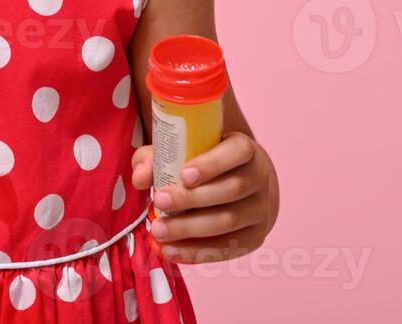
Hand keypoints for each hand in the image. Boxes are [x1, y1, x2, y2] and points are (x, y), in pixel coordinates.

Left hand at [130, 131, 279, 263]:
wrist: (243, 186)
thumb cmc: (204, 164)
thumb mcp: (181, 152)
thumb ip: (156, 158)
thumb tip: (140, 179)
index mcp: (244, 149)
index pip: (237, 152)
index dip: (212, 164)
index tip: (183, 174)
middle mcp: (259, 179)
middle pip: (231, 190)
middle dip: (192, 199)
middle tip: (159, 202)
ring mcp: (261, 210)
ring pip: (229, 221)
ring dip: (190, 229)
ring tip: (158, 230)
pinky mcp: (255, 237)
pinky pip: (228, 248)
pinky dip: (197, 251)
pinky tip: (171, 250)